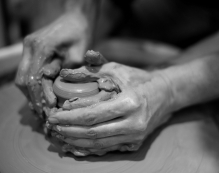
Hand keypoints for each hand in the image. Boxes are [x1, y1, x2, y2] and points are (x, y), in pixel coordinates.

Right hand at [15, 11, 89, 117]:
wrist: (75, 17)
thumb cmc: (81, 33)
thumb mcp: (79, 51)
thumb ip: (66, 68)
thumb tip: (51, 84)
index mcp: (41, 46)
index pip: (35, 78)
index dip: (41, 96)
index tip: (50, 109)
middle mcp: (29, 47)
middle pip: (23, 80)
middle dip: (33, 99)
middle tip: (44, 115)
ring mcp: (27, 48)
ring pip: (21, 78)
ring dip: (31, 95)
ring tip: (42, 110)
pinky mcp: (30, 51)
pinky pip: (26, 72)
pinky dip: (32, 86)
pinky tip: (39, 98)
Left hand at [48, 53, 173, 155]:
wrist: (166, 94)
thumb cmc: (141, 79)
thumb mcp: (118, 69)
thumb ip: (91, 72)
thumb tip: (65, 76)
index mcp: (130, 103)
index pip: (92, 115)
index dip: (69, 117)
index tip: (53, 116)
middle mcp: (134, 123)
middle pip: (93, 133)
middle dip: (68, 131)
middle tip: (52, 126)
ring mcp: (136, 136)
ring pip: (99, 145)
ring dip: (76, 141)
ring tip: (61, 134)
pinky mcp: (136, 143)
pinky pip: (108, 148)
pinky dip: (89, 147)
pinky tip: (77, 142)